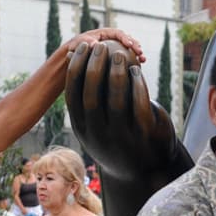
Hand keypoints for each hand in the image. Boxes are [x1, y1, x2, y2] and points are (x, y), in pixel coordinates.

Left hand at [62, 28, 144, 63]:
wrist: (72, 57)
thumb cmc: (74, 49)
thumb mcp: (79, 45)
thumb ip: (87, 43)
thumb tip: (96, 45)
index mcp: (105, 33)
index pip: (118, 33)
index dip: (125, 38)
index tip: (129, 45)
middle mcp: (111, 40)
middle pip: (127, 40)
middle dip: (135, 45)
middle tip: (140, 53)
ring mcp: (114, 49)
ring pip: (129, 49)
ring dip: (137, 53)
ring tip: (142, 60)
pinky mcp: (114, 58)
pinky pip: (126, 58)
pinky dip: (132, 62)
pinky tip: (137, 69)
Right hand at [64, 40, 179, 181]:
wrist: (144, 169)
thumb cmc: (115, 137)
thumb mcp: (94, 124)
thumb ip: (84, 99)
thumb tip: (71, 61)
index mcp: (82, 129)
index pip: (73, 96)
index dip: (76, 69)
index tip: (81, 47)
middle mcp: (98, 135)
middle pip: (91, 97)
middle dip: (94, 67)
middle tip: (100, 46)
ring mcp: (121, 137)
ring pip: (115, 101)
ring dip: (116, 73)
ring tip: (118, 53)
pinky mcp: (143, 135)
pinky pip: (139, 106)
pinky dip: (136, 85)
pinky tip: (136, 70)